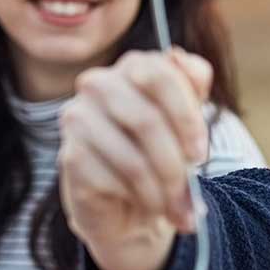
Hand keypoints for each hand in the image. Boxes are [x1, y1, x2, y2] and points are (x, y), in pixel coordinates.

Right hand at [57, 48, 211, 269]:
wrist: (127, 200)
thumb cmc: (161, 150)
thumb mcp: (187, 117)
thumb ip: (193, 85)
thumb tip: (188, 64)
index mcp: (132, 66)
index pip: (159, 75)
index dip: (186, 117)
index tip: (200, 152)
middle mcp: (98, 84)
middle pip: (147, 120)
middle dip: (175, 163)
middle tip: (189, 189)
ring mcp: (78, 118)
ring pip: (132, 158)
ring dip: (162, 190)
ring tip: (173, 206)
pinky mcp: (70, 156)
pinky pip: (115, 181)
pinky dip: (141, 198)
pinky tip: (148, 204)